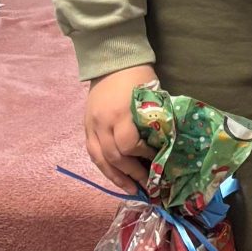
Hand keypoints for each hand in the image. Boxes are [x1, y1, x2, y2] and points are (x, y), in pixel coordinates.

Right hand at [84, 66, 159, 188]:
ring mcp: (91, 125)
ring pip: (99, 159)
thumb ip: (154, 120)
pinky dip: (104, 167)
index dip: (143, 156)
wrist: (110, 60)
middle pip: (113, 157)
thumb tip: (166, 145)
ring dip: (116, 177)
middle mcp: (102, 122)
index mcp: (120, 113)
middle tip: (149, 186)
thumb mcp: (151, 95)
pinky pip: (92, 152)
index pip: (128, 145)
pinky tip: (116, 177)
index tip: (158, 160)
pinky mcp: (85, 126)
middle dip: (132, 174)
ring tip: (131, 190)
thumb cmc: (137, 76)